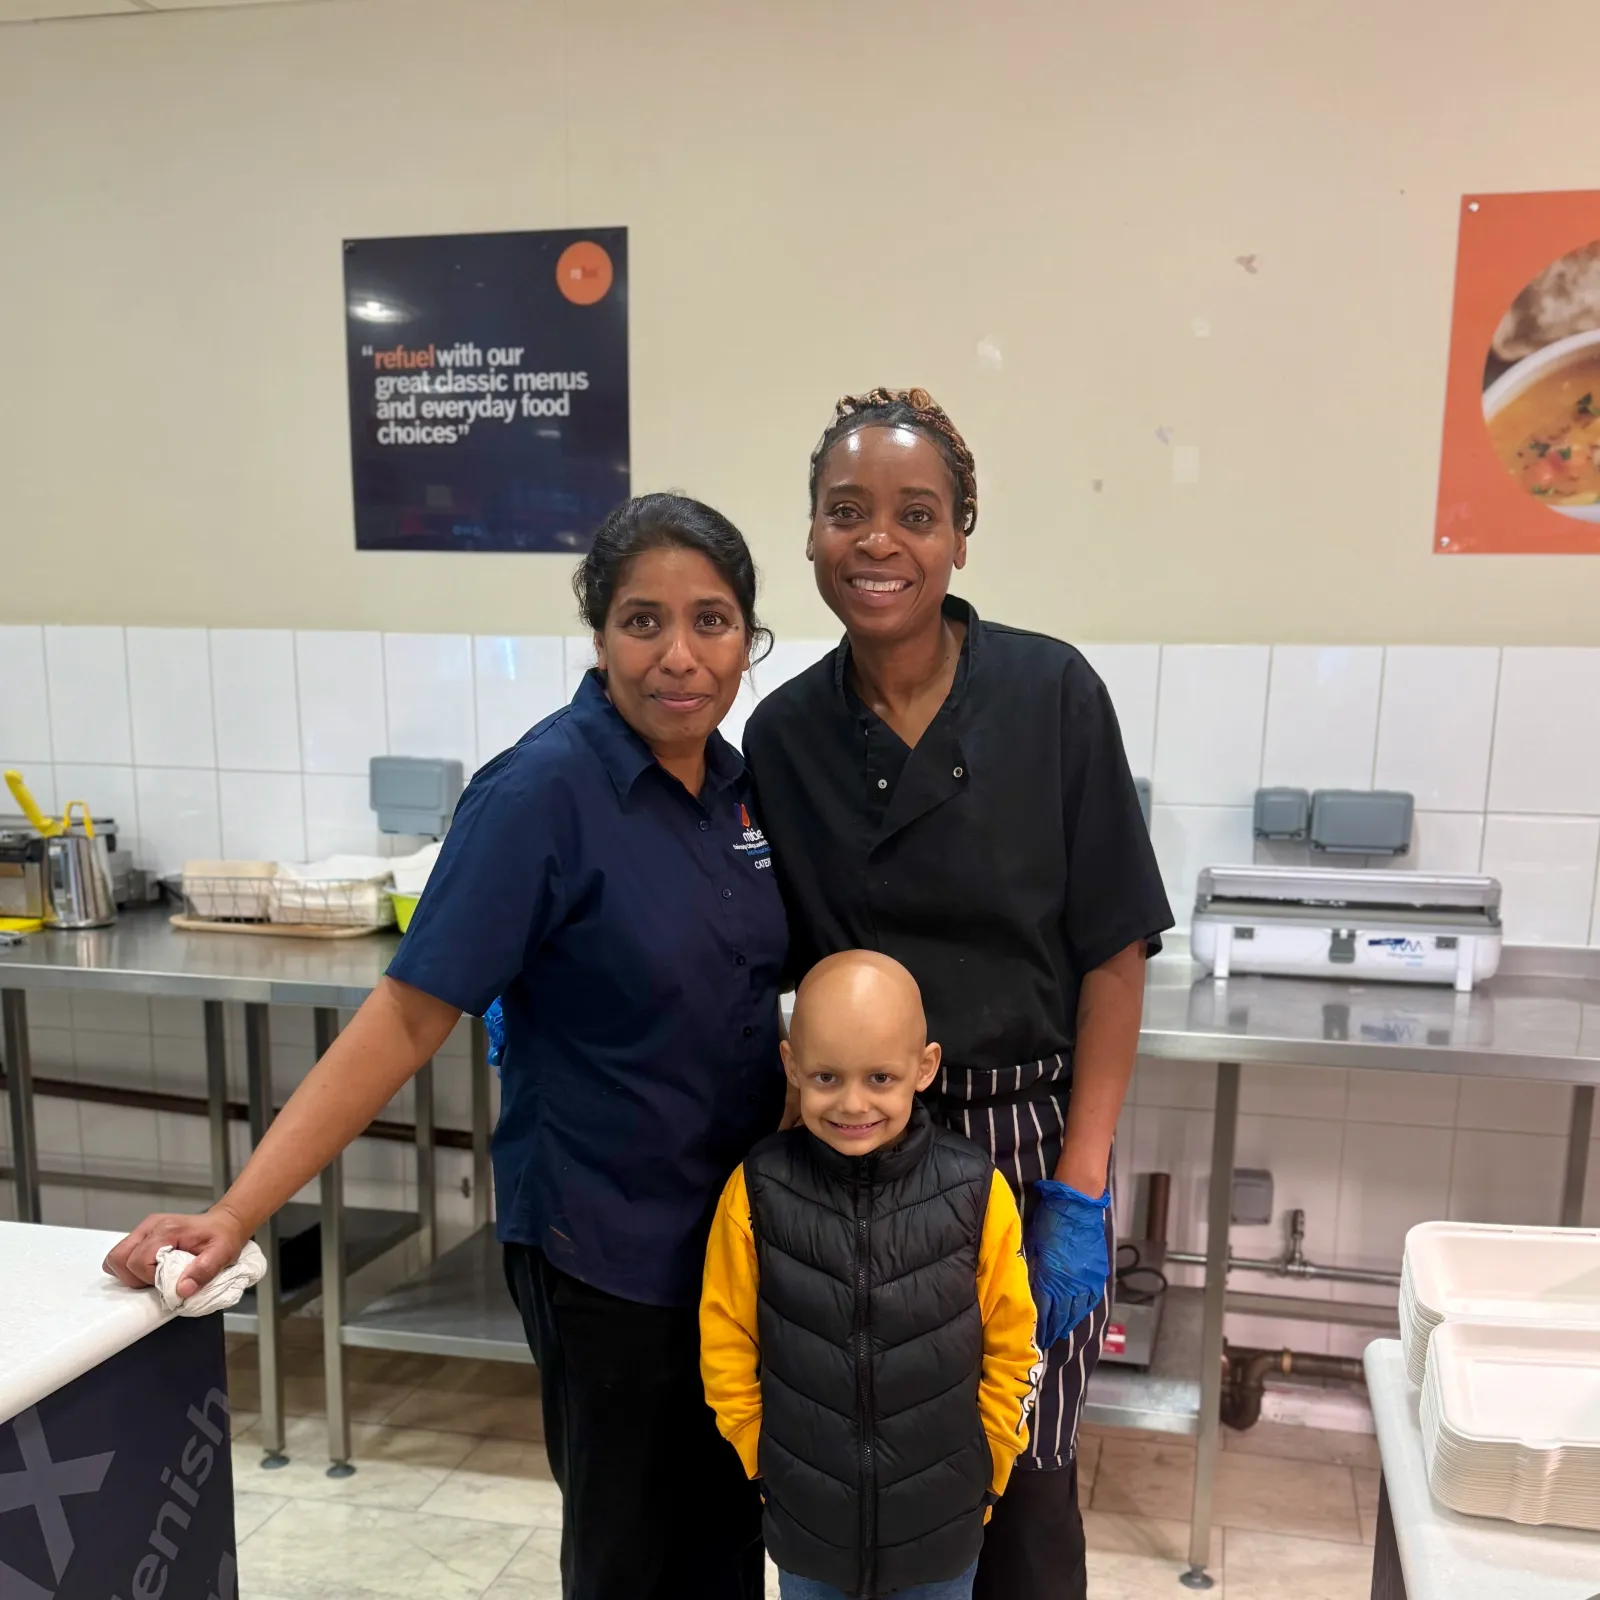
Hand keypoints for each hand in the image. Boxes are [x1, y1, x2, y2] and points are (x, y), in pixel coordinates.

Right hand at [102, 1207, 249, 1300]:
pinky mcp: (144, 1234)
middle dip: (133, 1278)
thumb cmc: (223, 1237)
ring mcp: (145, 1229)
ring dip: (129, 1273)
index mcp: (167, 1230)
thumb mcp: (222, 1254)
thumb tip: (182, 1290)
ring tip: (153, 1276)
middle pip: (119, 1258)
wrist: (225, 1223)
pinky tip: (149, 1270)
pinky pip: (123, 1254)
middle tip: (156, 1281)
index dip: (148, 1278)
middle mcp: (151, 1226)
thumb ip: (203, 1271)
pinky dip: (130, 1268)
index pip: (137, 1261)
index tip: (166, 1281)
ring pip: (116, 1256)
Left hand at [1025, 1180, 1110, 1348]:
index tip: (1034, 1335)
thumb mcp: (1033, 1245)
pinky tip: (1077, 1316)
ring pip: (1076, 1311)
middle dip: (1052, 1329)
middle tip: (1046, 1340)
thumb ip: (1033, 1269)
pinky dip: (1082, 1311)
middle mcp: (1069, 1284)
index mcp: (1050, 1276)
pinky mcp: (1097, 1275)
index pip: (1043, 1309)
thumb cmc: (1049, 1220)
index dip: (1039, 1324)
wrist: (1077, 1204)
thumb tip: (1029, 1287)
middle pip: (1061, 1315)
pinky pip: (1090, 1300)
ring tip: (1060, 1332)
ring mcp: (1085, 1281)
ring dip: (1067, 1323)